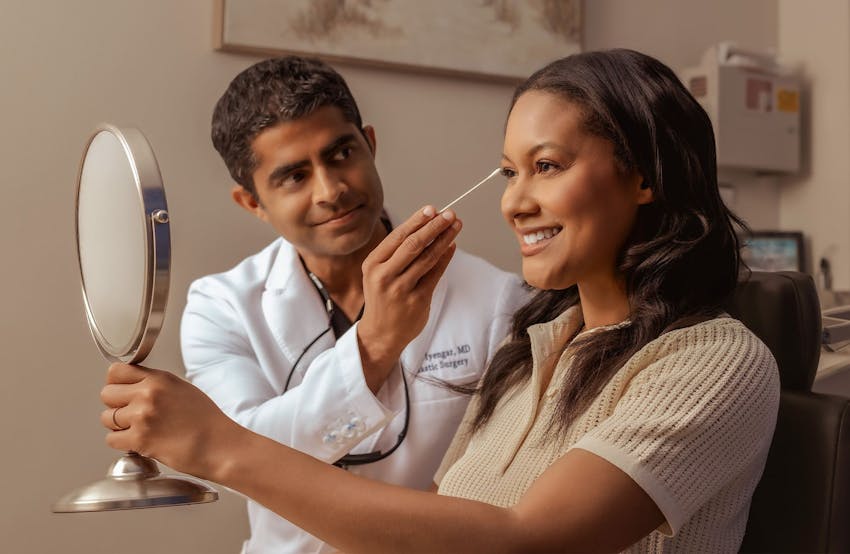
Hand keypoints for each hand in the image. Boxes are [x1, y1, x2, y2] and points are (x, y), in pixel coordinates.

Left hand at [100, 363, 241, 480]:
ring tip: (139, 430)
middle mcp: (148, 394)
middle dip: (116, 406)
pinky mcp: (139, 439)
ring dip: (118, 426)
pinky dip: (122, 444)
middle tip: (131, 415)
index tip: (120, 391)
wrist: (220, 446)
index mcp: (159, 379)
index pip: (116, 371)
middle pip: (106, 394)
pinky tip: (140, 443)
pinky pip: (111, 439)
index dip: (115, 383)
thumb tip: (133, 388)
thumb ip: (156, 386)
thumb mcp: (183, 390)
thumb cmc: (208, 422)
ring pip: (106, 418)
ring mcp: (142, 416)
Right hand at [357, 206, 460, 389]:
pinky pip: (435, 275)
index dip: (417, 221)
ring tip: (456, 226)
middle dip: (434, 227)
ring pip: (427, 258)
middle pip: (414, 245)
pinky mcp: (417, 301)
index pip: (398, 237)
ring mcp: (401, 290)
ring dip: (444, 240)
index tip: (433, 209)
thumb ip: (397, 252)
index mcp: (372, 264)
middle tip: (450, 214)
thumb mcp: (378, 273)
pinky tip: (452, 247)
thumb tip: (427, 226)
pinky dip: (445, 259)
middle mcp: (384, 276)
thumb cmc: (382, 297)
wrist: (380, 333)